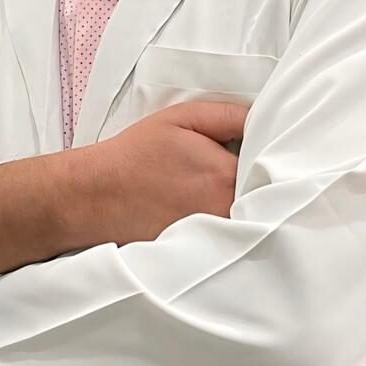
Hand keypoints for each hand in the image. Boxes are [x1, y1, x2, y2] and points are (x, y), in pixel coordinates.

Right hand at [87, 99, 249, 246]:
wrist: (96, 195)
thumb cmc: (137, 153)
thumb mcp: (183, 117)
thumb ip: (229, 115)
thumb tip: (263, 119)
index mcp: (225, 175)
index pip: (269, 164)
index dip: (264, 154)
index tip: (250, 148)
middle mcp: (225, 211)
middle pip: (261, 194)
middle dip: (255, 180)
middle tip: (226, 167)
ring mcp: (213, 235)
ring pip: (246, 215)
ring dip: (242, 202)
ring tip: (210, 187)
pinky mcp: (199, 250)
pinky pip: (227, 235)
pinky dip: (225, 223)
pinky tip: (199, 208)